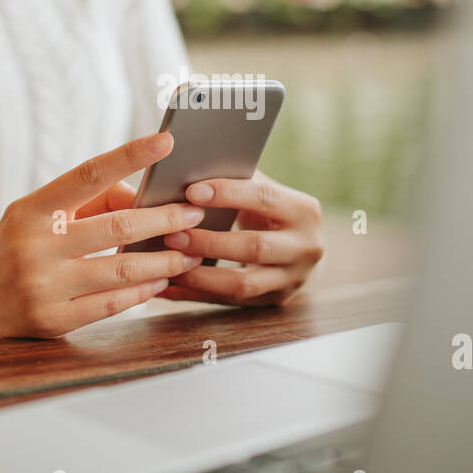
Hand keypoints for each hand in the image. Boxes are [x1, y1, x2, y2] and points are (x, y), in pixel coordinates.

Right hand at [0, 133, 205, 343]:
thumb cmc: (22, 245)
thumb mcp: (40, 214)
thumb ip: (90, 201)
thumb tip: (144, 198)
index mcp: (31, 210)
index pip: (86, 175)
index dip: (128, 156)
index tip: (166, 141)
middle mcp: (34, 247)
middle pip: (116, 227)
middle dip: (164, 219)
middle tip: (196, 212)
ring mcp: (43, 287)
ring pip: (121, 271)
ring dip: (164, 260)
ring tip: (192, 251)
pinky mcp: (53, 321)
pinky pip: (112, 303)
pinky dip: (144, 291)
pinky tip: (163, 280)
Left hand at [157, 170, 324, 305]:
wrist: (304, 250)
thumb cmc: (272, 211)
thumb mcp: (267, 192)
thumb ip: (239, 182)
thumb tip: (188, 171)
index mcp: (304, 211)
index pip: (264, 198)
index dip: (228, 194)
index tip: (191, 192)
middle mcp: (305, 248)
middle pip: (254, 247)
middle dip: (210, 242)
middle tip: (171, 234)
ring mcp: (292, 280)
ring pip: (242, 284)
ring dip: (200, 276)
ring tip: (167, 264)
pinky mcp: (275, 301)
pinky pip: (229, 302)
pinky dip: (196, 295)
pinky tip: (169, 287)